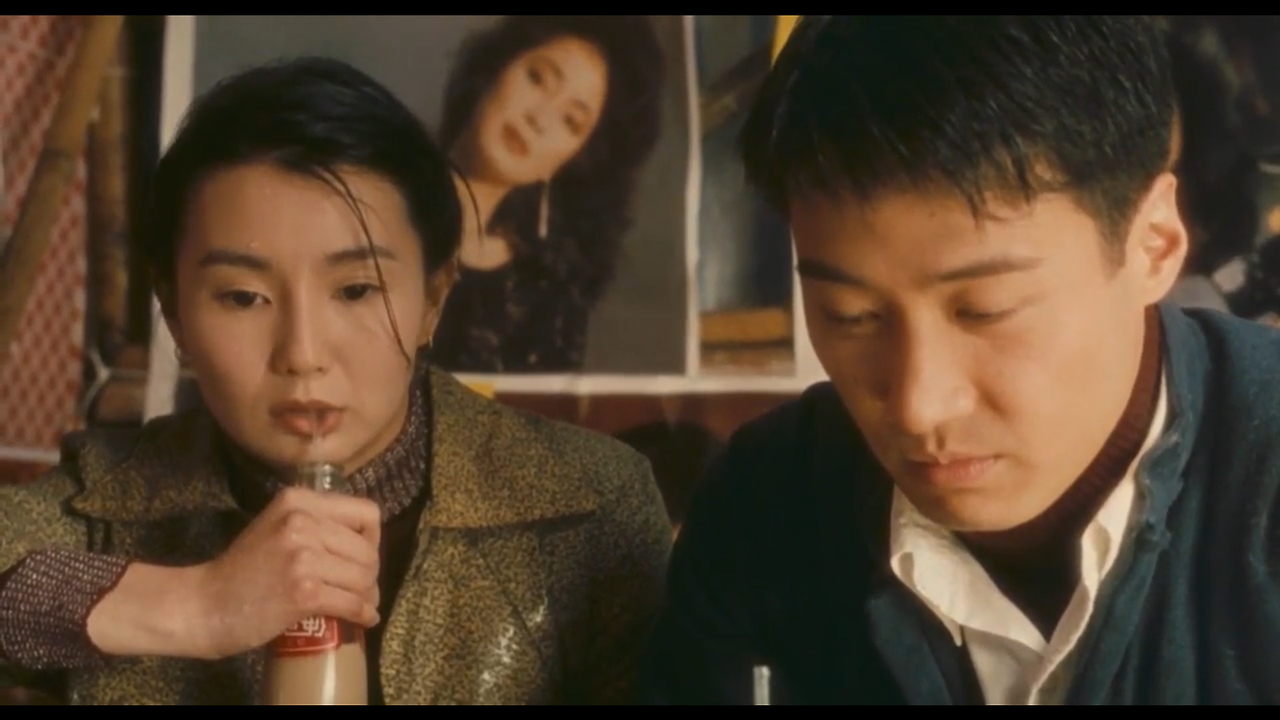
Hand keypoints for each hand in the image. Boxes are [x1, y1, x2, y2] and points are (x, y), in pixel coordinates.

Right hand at [187, 487, 381, 659]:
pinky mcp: (304, 593)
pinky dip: (362, 614)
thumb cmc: (241, 569)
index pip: (366, 512)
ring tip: (362, 603)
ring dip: (368, 595)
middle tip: (362, 588)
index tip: (360, 556)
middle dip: (370, 572)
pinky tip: (364, 619)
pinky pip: (352, 603)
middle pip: (367, 549)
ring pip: (363, 578)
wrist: (204, 605)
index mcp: (298, 500)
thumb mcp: (277, 526)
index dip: (372, 537)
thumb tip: (366, 541)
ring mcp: (303, 557)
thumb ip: (315, 523)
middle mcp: (303, 522)